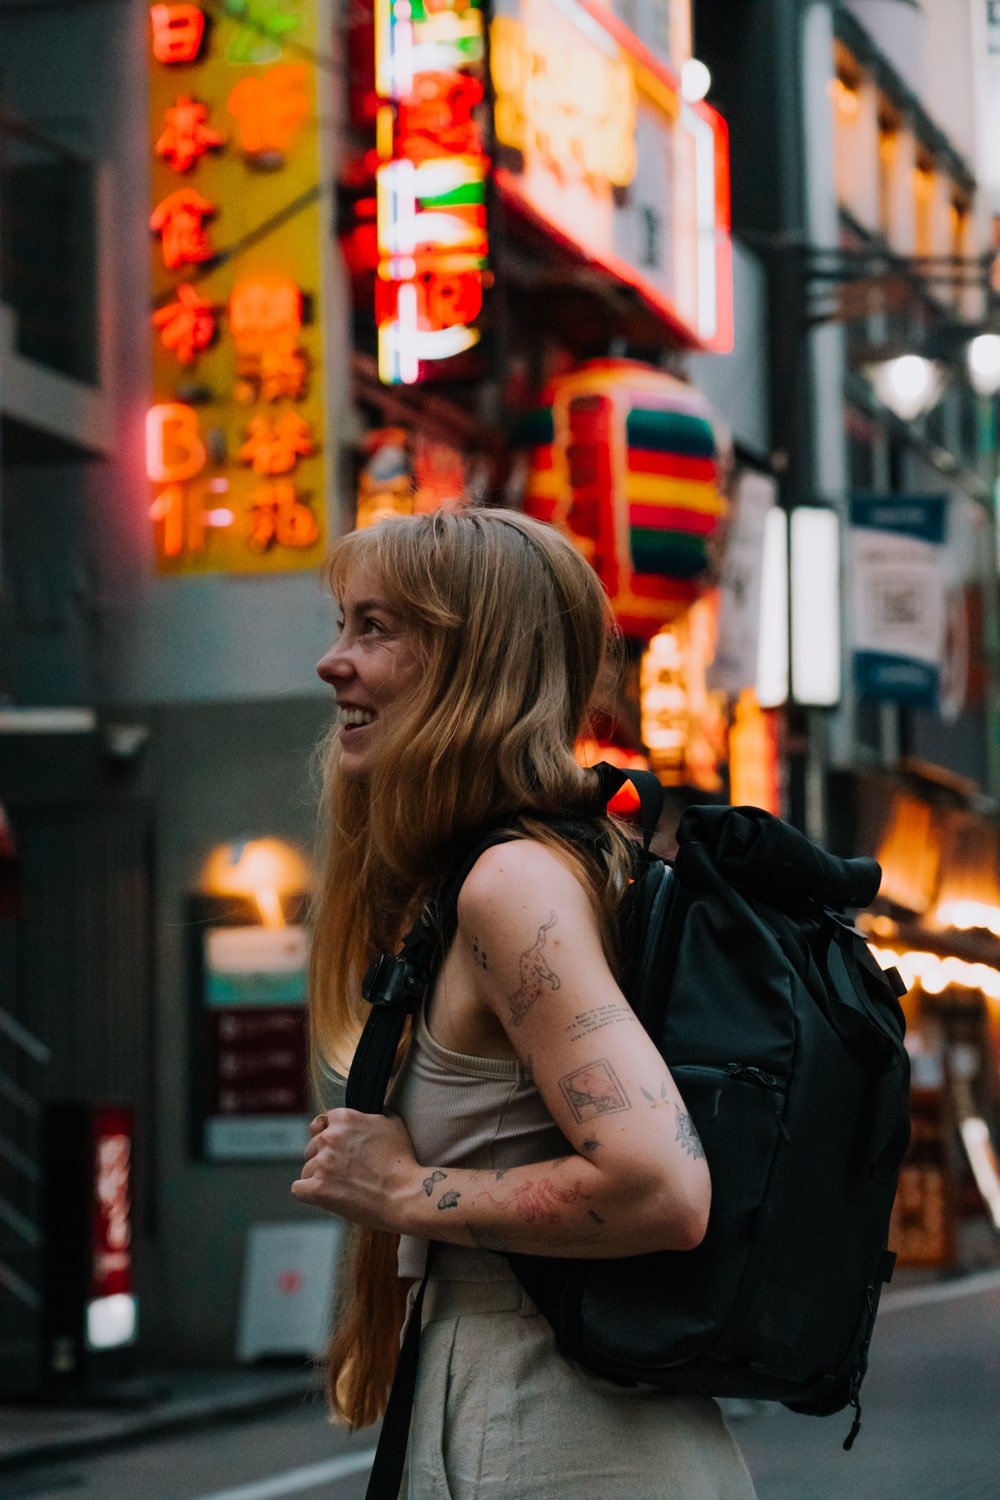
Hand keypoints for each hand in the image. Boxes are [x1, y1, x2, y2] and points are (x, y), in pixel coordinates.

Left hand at [291, 1108, 417, 1232]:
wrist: (405, 1194)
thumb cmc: (403, 1160)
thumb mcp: (392, 1122)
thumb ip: (369, 1115)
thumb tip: (363, 1115)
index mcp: (344, 1118)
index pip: (321, 1124)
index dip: (331, 1138)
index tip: (342, 1150)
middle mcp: (329, 1136)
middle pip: (311, 1146)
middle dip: (323, 1158)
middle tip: (344, 1172)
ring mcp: (322, 1162)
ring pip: (306, 1169)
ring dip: (319, 1178)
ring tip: (341, 1187)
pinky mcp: (317, 1188)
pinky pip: (298, 1189)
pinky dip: (309, 1194)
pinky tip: (324, 1197)